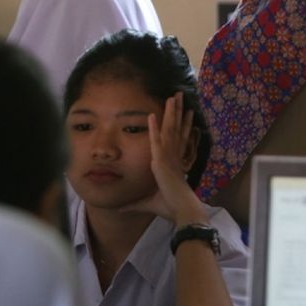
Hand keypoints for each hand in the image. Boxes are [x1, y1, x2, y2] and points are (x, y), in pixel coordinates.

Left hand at [120, 94, 203, 225]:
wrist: (181, 210)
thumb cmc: (169, 206)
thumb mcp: (147, 203)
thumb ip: (132, 204)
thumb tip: (117, 208)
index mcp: (175, 162)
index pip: (180, 138)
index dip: (185, 125)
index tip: (188, 112)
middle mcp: (174, 156)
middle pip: (177, 128)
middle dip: (178, 111)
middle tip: (180, 95)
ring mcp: (169, 157)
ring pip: (170, 129)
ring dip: (171, 112)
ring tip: (174, 96)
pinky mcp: (161, 161)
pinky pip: (157, 140)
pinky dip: (154, 127)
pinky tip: (151, 115)